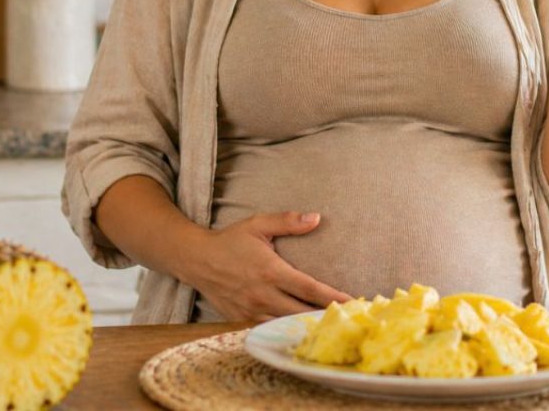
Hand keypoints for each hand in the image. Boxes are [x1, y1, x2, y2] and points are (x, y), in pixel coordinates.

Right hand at [187, 211, 353, 322]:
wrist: (196, 260)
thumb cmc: (230, 240)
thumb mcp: (258, 224)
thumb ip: (288, 221)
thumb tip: (316, 218)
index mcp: (271, 271)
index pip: (309, 288)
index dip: (332, 297)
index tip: (352, 301)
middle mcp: (262, 294)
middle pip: (301, 312)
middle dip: (324, 317)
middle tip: (348, 320)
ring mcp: (251, 310)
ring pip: (285, 324)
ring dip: (306, 326)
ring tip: (329, 327)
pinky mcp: (242, 319)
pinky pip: (268, 329)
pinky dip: (284, 330)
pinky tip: (299, 331)